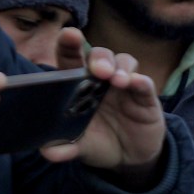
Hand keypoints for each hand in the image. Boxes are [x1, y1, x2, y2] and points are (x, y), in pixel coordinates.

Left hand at [40, 28, 166, 184]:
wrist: (129, 159)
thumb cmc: (99, 142)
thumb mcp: (81, 146)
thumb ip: (65, 147)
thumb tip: (47, 152)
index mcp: (79, 85)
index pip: (72, 57)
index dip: (70, 43)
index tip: (69, 34)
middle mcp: (101, 79)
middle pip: (99, 55)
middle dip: (99, 57)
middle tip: (98, 70)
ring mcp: (124, 85)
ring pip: (123, 62)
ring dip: (120, 67)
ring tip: (117, 81)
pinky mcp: (145, 97)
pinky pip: (145, 83)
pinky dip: (141, 81)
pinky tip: (137, 84)